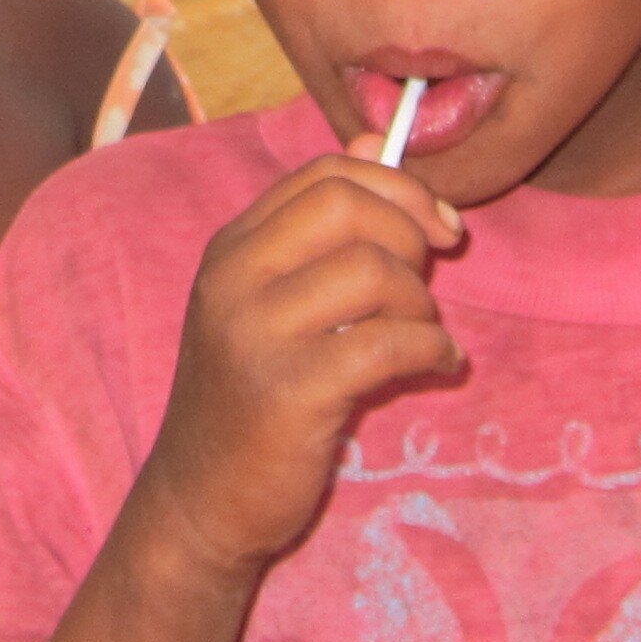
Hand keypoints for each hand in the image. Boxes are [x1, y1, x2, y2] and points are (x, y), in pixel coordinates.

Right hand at [131, 153, 461, 583]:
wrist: (200, 502)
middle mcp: (234, 278)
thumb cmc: (247, 400)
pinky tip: (437, 367)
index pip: (323, 175)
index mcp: (232, 248)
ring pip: (372, 271)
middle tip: (423, 287)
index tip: (439, 225)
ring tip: (418, 336)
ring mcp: (256, 333)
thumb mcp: (271, 302)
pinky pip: (389, 342)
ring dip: (420, 303)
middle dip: (410, 236)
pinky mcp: (290, 391)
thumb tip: (376, 139)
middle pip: (347, 206)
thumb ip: (319, 226)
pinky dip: (432, 349)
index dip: (396, 186)